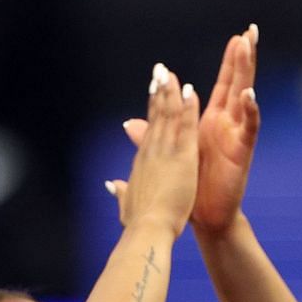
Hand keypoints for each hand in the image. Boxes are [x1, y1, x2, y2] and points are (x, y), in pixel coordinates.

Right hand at [106, 63, 199, 235]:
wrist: (147, 231)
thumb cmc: (138, 224)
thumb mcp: (127, 202)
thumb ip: (121, 190)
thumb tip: (111, 184)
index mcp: (142, 161)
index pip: (148, 130)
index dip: (151, 109)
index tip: (153, 92)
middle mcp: (151, 151)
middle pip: (156, 116)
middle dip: (159, 92)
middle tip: (160, 71)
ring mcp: (166, 152)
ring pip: (168, 115)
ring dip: (171, 92)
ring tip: (171, 74)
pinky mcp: (182, 158)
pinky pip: (186, 127)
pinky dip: (188, 108)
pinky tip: (191, 92)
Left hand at [121, 28, 261, 236]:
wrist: (204, 218)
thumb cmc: (190, 189)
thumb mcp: (166, 155)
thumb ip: (152, 134)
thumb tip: (129, 123)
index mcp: (210, 123)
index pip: (222, 84)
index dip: (227, 62)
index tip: (234, 37)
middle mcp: (226, 125)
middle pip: (236, 83)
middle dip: (243, 57)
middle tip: (249, 32)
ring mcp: (236, 136)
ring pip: (245, 97)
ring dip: (246, 73)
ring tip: (248, 48)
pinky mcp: (242, 152)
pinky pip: (249, 129)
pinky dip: (250, 112)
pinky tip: (249, 95)